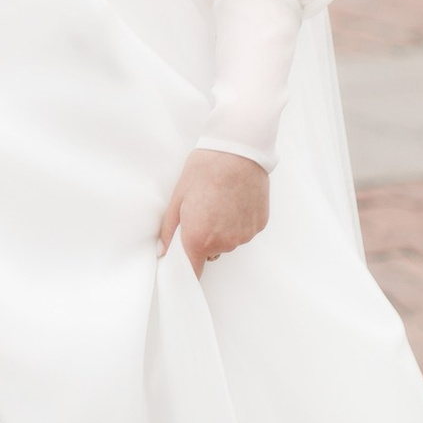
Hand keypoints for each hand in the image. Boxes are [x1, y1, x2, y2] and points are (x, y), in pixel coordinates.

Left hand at [159, 150, 269, 271]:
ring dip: (223, 230)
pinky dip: (239, 221)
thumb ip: (169, 230)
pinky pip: (244, 231)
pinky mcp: (259, 225)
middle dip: (203, 239)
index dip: (187, 270)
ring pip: (229, 241)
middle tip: (202, 211)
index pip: (193, 271)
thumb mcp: (178, 198)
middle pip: (211, 252)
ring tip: (220, 201)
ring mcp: (244, 235)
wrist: (236, 151)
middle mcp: (224, 243)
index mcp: (199, 238)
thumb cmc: (204, 170)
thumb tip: (164, 250)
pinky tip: (235, 200)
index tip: (183, 264)